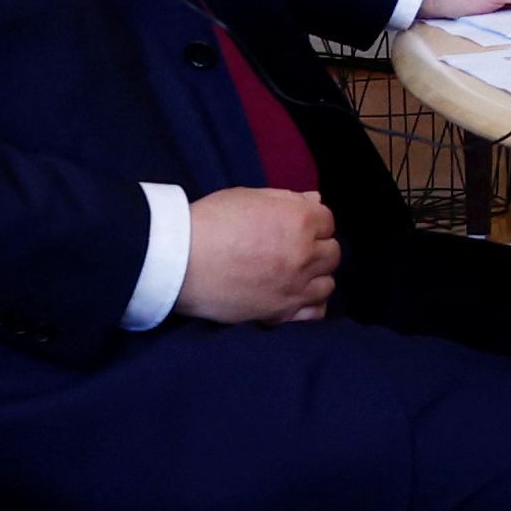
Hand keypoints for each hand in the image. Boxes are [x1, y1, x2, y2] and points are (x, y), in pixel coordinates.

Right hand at [179, 184, 339, 324]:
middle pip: (331, 253)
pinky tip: (298, 299)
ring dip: (315, 277)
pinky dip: (311, 306)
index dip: (311, 222)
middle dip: (316, 248)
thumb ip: (287, 199)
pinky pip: (314, 314)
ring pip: (327, 283)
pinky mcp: (280, 312)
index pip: (328, 221)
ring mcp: (295, 286)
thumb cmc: (210, 222)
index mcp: (300, 220)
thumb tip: (314, 199)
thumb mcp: (248, 197)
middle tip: (293, 251)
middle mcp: (305, 254)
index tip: (294, 227)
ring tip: (294, 275)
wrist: (179, 260)